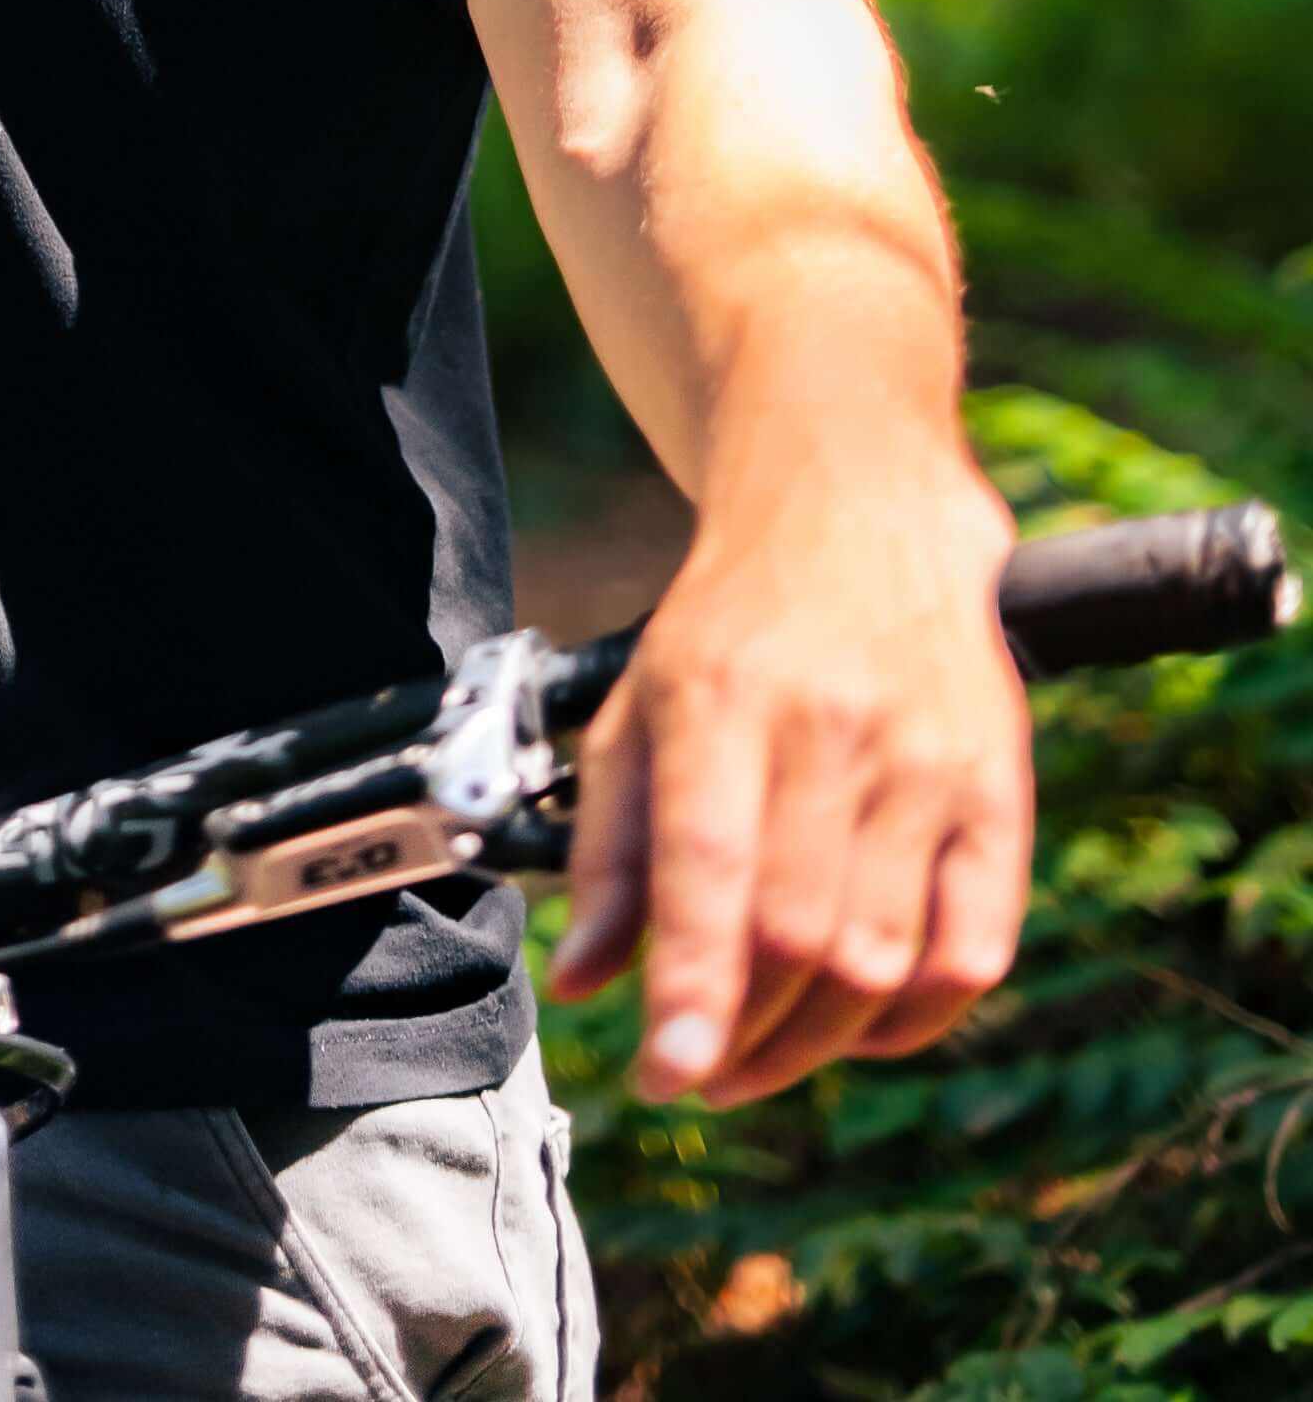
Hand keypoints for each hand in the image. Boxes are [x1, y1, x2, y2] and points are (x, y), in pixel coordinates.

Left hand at [546, 455, 1031, 1105]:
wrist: (859, 505)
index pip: (710, 865)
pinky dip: (915, 1020)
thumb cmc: (732, 622)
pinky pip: (974, 949)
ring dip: (816, 1042)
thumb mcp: (639, 701)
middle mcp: (830, 722)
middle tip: (703, 1069)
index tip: (668, 1076)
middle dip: (743, 1034)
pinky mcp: (998, 782)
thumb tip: (583, 976)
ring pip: (880, 958)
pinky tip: (861, 1023)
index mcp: (720, 694)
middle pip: (797, 934)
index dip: (692, 988)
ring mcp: (926, 754)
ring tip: (763, 1055)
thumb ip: (608, 841)